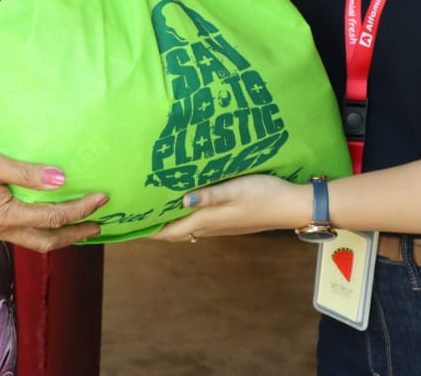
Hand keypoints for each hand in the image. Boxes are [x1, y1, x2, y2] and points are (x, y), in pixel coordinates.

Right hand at [0, 147, 105, 251]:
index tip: (101, 198)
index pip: (54, 217)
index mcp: (8, 215)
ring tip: (83, 225)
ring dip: (64, 235)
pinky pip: (29, 234)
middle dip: (77, 234)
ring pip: (39, 241)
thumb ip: (28, 173)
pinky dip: (48, 230)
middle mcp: (6, 229)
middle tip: (100, 223)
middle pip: (50, 240)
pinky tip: (54, 220)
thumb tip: (61, 179)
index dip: (81, 209)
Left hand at [150, 174, 307, 241]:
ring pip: (187, 227)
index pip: (169, 231)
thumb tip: (181, 201)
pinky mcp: (230, 222)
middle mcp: (210, 227)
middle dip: (154, 224)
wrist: (292, 206)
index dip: (147, 230)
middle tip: (135, 213)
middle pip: (174, 231)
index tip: (128, 225)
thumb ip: (209, 195)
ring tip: (153, 207)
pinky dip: (185, 217)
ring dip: (169, 220)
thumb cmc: (265, 195)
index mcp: (207, 221)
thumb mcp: (236, 189)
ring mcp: (221, 226)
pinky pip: (199, 223)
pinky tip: (184, 204)